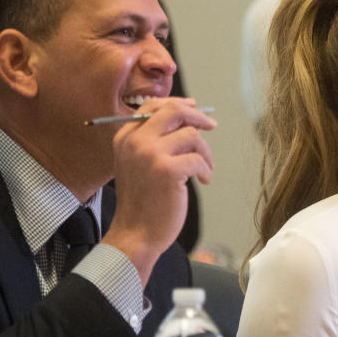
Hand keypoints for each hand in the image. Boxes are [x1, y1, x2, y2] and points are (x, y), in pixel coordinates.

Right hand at [102, 97, 214, 283]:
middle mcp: (135, 141)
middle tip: (212, 125)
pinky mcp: (167, 170)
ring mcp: (150, 154)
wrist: (135, 233)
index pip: (152, 106)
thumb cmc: (142, 202)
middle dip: (198, 116)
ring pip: (191, 135)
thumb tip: (186, 117)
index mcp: (125, 137)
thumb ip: (153, 140)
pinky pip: (198, 159)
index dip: (177, 104)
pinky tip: (203, 181)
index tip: (194, 107)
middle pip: (174, 111)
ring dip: (204, 152)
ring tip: (204, 169)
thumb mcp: (137, 163)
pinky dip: (205, 169)